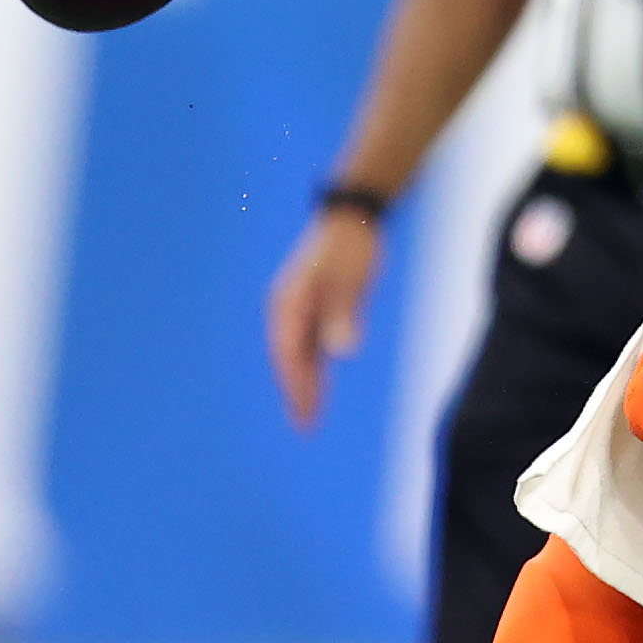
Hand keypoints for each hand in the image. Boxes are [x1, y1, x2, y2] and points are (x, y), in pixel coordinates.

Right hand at [269, 208, 382, 427]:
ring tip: (310, 417)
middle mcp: (287, 308)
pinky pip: (309, 344)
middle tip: (306, 426)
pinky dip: (313, 366)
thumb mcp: (351, 280)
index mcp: (289, 302)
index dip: (296, 383)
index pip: (289, 352)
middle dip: (296, 392)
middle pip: (288, 358)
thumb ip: (343, 314)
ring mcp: (299, 308)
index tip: (305, 410)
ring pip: (298, 354)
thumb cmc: (353, 247)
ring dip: (303, 383)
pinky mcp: (314, 307)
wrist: (355, 217)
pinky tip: (320, 386)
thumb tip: (341, 352)